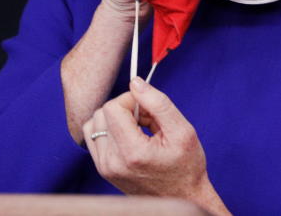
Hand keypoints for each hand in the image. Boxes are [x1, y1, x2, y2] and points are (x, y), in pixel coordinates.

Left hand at [83, 77, 227, 211]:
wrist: (181, 197)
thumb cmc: (186, 166)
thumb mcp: (182, 130)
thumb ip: (158, 103)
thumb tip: (135, 82)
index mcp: (132, 152)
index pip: (112, 108)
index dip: (131, 99)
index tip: (148, 108)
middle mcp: (112, 162)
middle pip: (102, 113)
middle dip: (125, 108)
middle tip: (148, 120)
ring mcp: (105, 168)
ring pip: (95, 123)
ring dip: (116, 118)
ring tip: (139, 128)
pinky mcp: (103, 169)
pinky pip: (94, 136)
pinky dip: (110, 129)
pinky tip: (130, 136)